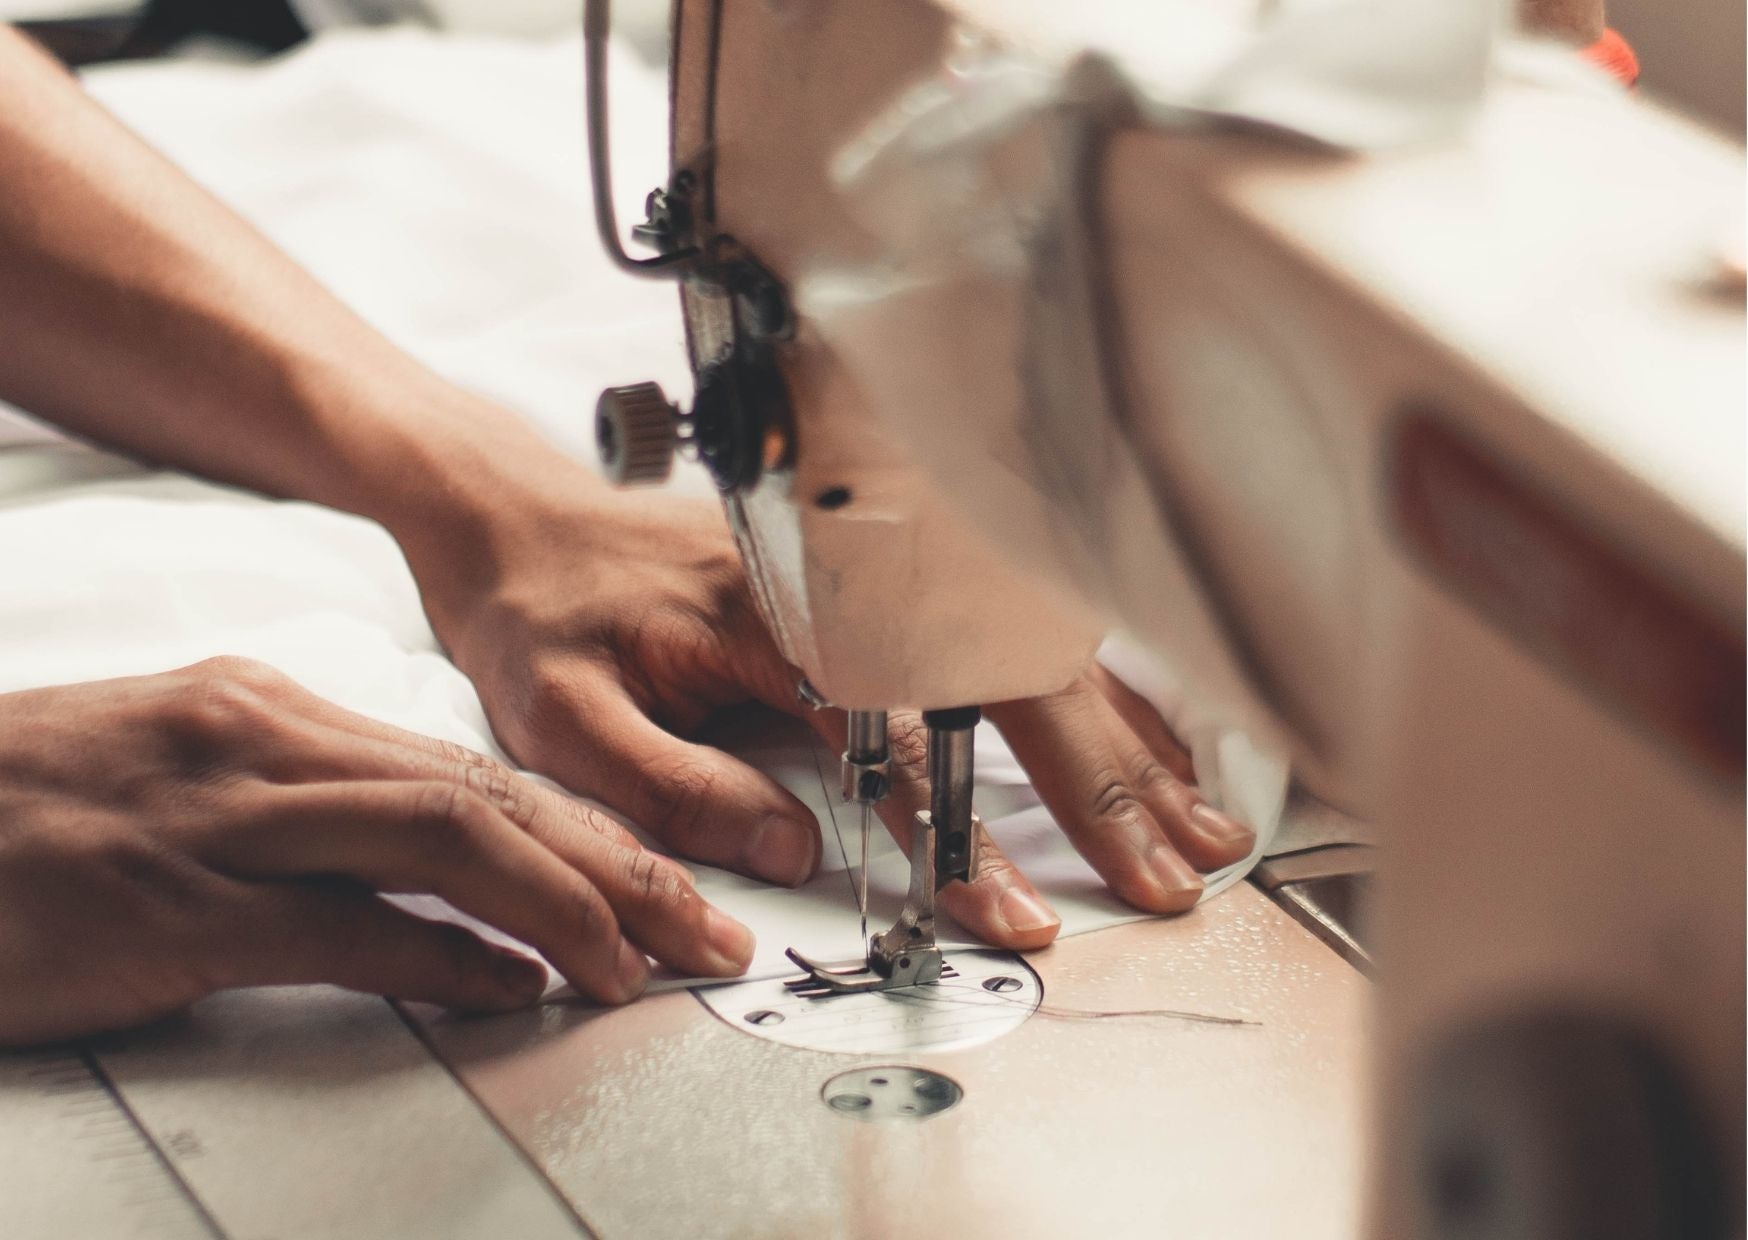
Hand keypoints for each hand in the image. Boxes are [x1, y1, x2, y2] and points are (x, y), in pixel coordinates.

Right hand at [0, 658, 755, 1046]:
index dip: (593, 829)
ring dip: (565, 904)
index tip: (668, 881)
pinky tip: (507, 993)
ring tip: (639, 964)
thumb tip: (444, 889)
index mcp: (279, 713)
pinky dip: (441, 960)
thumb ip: (316, 814)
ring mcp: (223, 822)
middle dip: (620, 863)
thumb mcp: (194, 779)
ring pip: (443, 838)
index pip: (477, 769)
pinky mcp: (173, 909)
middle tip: (703, 929)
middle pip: (489, 795)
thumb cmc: (38, 816)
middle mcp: (268, 746)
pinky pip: (341, 926)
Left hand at [415, 478, 1256, 952]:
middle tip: (1169, 870)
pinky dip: (1086, 681)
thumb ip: (677, 788)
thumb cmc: (539, 611)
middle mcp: (845, 583)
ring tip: (1195, 811)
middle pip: (1009, 680)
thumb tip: (792, 855)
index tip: (1019, 911)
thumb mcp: (565, 719)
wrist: (515, 511)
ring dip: (1122, 731)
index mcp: (774, 621)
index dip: (968, 839)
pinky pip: (1007, 625)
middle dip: (1104, 781)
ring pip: (1029, 647)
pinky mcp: (880, 571)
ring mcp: (873, 567)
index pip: (905, 742)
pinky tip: (1140, 728)